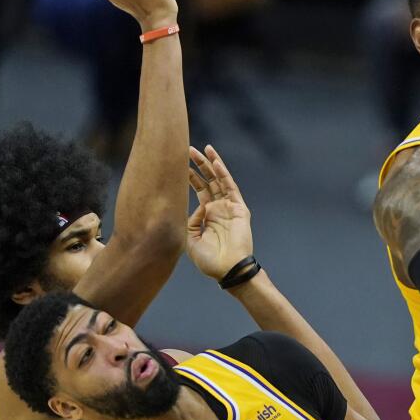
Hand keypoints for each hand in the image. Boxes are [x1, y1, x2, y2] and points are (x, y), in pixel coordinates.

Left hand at [186, 145, 253, 279]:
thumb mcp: (190, 239)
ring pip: (220, 181)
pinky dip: (223, 174)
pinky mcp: (240, 209)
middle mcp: (219, 209)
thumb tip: (196, 206)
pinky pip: (231, 188)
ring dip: (211, 165)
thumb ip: (190, 220)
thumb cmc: (209, 260)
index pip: (199, 190)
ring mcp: (230, 208)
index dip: (190, 177)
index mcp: (208, 216)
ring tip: (202, 149)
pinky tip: (215, 163)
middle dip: (198, 166)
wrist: (227, 270)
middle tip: (187, 150)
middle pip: (208, 181)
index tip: (179, 164)